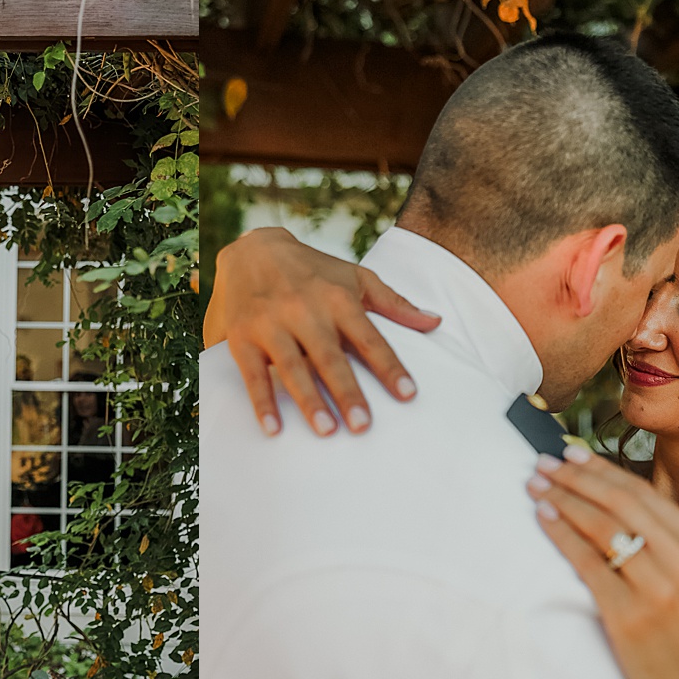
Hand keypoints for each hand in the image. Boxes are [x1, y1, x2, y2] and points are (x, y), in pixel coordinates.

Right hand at [207, 227, 439, 436]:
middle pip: (330, 357)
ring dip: (309, 400)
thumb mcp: (355, 276)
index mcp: (337, 298)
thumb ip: (394, 303)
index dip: (388, 366)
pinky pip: (253, 375)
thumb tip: (435, 322)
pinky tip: (273, 429)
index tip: (407, 394)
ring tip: (326, 430)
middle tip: (363, 425)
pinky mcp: (242, 338)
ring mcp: (271, 324)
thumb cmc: (312, 269)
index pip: (369, 338)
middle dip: (347, 391)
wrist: (251, 248)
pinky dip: (262, 402)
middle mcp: (304, 311)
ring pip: (292, 368)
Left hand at [529, 446, 678, 678]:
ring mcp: (658, 589)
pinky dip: (561, 535)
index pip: (643, 494)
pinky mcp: (630, 617)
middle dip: (575, 477)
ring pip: (601, 526)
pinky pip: (587, 563)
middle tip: (542, 462)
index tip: (570, 455)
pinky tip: (542, 519)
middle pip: (619, 502)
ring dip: (562, 499)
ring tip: (533, 485)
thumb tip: (622, 509)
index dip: (601, 470)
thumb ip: (673, 548)